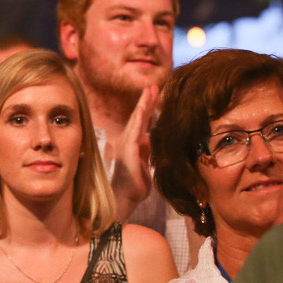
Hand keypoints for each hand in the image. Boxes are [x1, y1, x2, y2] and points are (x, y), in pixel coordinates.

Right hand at [111, 85, 159, 220]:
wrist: (126, 197)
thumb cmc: (135, 183)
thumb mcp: (145, 162)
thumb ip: (147, 149)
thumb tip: (151, 138)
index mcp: (134, 143)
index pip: (143, 122)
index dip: (149, 107)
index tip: (157, 94)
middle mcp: (128, 141)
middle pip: (139, 117)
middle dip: (146, 101)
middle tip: (153, 85)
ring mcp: (126, 145)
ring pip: (136, 120)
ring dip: (143, 105)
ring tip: (149, 91)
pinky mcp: (128, 151)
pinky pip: (134, 132)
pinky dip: (138, 120)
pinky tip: (142, 109)